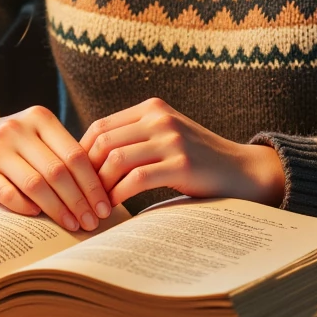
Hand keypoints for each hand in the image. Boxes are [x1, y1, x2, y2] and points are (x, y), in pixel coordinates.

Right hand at [0, 106, 111, 231]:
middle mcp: (17, 130)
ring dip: (58, 209)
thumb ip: (64, 154)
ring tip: (73, 225)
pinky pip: (7, 194)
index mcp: (40, 118)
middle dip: (79, 201)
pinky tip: (39, 217)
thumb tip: (101, 192)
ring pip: (35, 184)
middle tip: (92, 222)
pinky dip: (26, 207)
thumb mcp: (38, 136)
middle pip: (58, 172)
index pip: (75, 154)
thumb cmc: (14, 144)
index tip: (105, 207)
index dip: (93, 184)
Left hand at [79, 97, 284, 207]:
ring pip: (116, 159)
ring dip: (99, 186)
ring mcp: (172, 140)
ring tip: (95, 205)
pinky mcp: (181, 164)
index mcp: (152, 109)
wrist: (240, 171)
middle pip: (103, 142)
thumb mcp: (165, 137)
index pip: (100, 126)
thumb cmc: (197, 160)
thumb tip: (86, 160)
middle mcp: (160, 119)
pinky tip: (114, 207)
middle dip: (86, 172)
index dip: (81, 154)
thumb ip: (134, 138)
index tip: (75, 178)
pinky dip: (118, 194)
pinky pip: (135, 179)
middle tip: (79, 196)